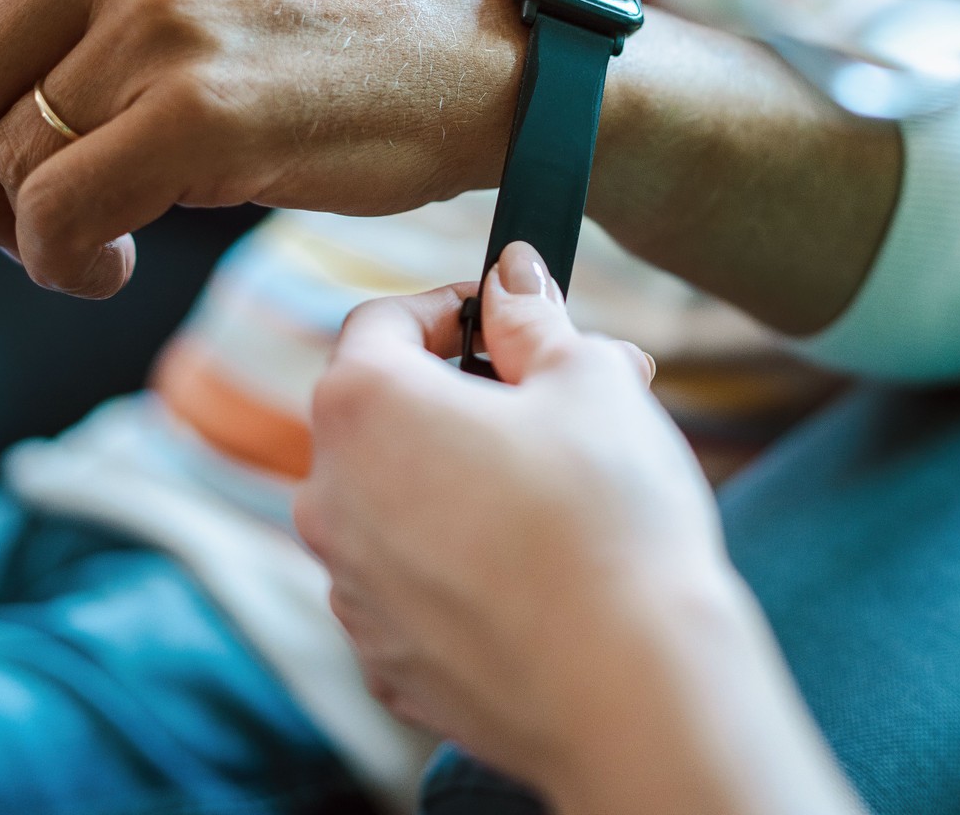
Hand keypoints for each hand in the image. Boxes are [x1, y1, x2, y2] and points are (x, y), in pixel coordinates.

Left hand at [0, 0, 524, 296]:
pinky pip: (57, 214)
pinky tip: (115, 269)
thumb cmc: (350, 46)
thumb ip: (93, 8)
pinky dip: (62, 263)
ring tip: (97, 252)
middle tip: (19, 236)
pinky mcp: (200, 110)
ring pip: (3, 159)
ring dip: (28, 235)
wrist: (490, 65)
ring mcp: (163, 19)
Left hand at [295, 241, 742, 785]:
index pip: (381, 321)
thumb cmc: (609, 516)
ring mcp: (349, 589)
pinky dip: (457, 565)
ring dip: (457, 480)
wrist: (630, 686)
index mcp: (364, 407)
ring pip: (394, 503)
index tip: (509, 318)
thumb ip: (534, 317)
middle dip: (464, 396)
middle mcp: (329, 497)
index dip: (449, 307)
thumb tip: (513, 275)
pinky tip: (536, 570)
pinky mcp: (384, 660)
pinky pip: (410, 586)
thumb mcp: (588, 380)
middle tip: (558, 401)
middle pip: (382, 415)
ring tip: (562, 488)